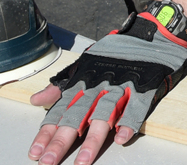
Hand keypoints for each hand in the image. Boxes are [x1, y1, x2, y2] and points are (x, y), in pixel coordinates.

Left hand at [28, 7, 186, 164]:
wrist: (150, 34)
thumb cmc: (116, 50)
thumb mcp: (83, 64)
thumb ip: (61, 85)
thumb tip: (35, 100)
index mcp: (83, 82)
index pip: (60, 111)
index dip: (47, 133)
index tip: (35, 152)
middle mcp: (98, 86)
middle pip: (77, 116)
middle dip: (62, 141)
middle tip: (49, 161)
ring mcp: (121, 87)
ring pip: (104, 115)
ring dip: (92, 139)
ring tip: (83, 161)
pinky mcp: (144, 88)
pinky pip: (136, 108)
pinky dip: (129, 122)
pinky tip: (121, 138)